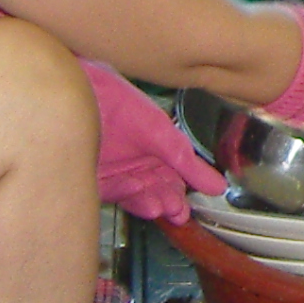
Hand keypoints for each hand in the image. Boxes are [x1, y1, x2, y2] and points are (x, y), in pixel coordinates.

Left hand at [84, 60, 219, 224]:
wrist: (84, 91)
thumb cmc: (121, 103)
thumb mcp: (161, 133)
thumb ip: (188, 162)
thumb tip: (219, 186)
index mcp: (154, 154)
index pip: (171, 183)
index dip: (179, 197)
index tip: (186, 210)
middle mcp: (135, 166)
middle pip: (154, 193)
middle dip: (166, 203)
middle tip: (176, 212)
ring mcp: (114, 173)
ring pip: (135, 196)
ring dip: (150, 202)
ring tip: (161, 207)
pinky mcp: (94, 177)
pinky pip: (113, 192)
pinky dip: (127, 193)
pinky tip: (139, 189)